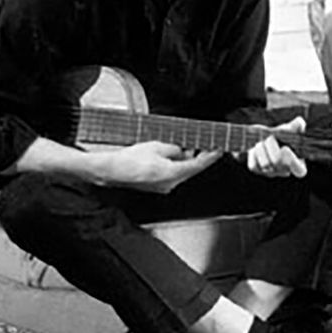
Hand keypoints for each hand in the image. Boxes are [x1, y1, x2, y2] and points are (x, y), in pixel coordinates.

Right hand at [101, 141, 220, 193]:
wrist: (112, 171)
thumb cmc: (130, 160)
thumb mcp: (157, 146)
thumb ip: (174, 149)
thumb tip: (181, 150)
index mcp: (172, 174)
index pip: (198, 166)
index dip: (210, 157)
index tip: (219, 150)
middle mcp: (170, 184)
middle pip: (191, 170)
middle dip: (200, 157)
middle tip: (208, 146)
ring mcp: (163, 187)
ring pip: (182, 172)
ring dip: (188, 160)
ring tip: (191, 147)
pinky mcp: (156, 186)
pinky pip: (172, 175)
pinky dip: (177, 165)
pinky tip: (175, 156)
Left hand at [245, 116, 307, 177]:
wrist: (264, 137)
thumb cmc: (281, 135)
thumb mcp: (289, 130)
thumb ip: (296, 126)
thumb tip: (299, 123)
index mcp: (297, 162)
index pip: (299, 171)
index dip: (292, 161)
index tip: (285, 148)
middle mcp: (284, 171)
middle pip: (277, 162)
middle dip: (272, 147)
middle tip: (270, 138)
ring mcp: (271, 172)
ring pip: (265, 164)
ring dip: (262, 149)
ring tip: (261, 141)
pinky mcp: (258, 170)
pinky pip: (254, 166)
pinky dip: (253, 155)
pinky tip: (255, 148)